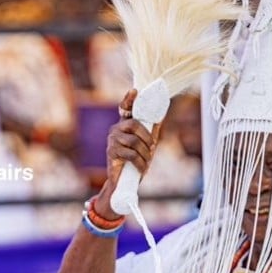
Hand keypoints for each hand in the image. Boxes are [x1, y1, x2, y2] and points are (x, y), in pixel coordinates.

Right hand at [96, 90, 160, 218]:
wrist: (125, 182)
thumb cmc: (137, 159)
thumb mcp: (147, 143)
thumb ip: (152, 129)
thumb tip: (160, 114)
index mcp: (126, 124)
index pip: (125, 108)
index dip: (129, 99)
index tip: (135, 90)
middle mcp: (117, 129)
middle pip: (133, 124)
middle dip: (146, 136)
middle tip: (152, 147)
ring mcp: (112, 140)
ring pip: (134, 141)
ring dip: (145, 153)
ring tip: (146, 160)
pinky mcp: (111, 153)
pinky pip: (131, 154)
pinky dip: (140, 162)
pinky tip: (142, 168)